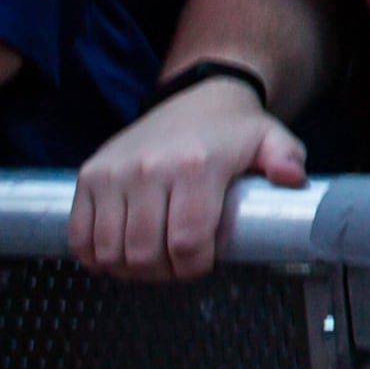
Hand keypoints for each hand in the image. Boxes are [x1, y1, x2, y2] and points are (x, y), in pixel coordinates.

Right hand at [68, 78, 307, 282]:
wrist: (196, 96)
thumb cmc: (234, 130)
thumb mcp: (271, 139)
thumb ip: (286, 159)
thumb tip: (290, 179)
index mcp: (196, 165)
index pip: (186, 242)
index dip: (194, 267)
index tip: (202, 262)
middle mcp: (150, 168)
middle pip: (144, 253)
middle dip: (163, 272)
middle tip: (177, 265)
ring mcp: (114, 172)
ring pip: (110, 251)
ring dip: (129, 268)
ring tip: (152, 258)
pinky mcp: (89, 174)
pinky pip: (79, 235)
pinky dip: (94, 255)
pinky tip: (118, 250)